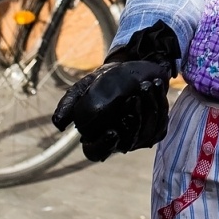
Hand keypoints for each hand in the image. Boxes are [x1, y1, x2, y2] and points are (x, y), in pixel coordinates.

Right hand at [51, 22, 178, 159]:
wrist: (132, 67)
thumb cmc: (104, 80)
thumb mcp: (84, 86)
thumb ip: (70, 103)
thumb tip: (59, 124)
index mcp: (95, 134)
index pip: (94, 152)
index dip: (102, 146)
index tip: (112, 132)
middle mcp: (116, 140)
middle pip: (125, 144)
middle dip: (132, 119)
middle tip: (134, 97)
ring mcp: (137, 137)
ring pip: (145, 133)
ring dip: (148, 107)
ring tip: (146, 85)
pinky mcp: (155, 130)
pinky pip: (160, 125)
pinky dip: (159, 103)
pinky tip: (155, 86)